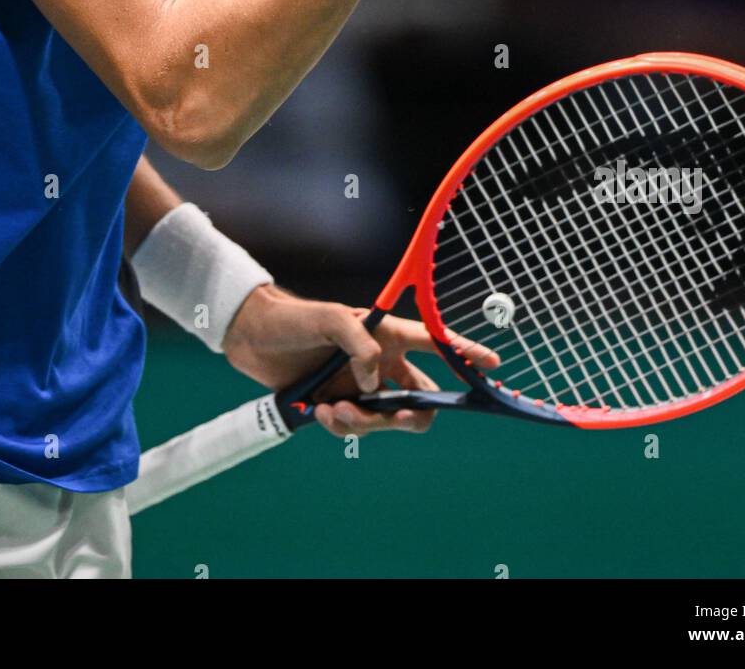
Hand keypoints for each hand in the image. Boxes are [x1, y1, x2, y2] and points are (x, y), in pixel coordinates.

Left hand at [221, 284, 499, 436]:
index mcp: (388, 335)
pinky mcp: (339, 403)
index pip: (436, 344)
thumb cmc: (294, 317)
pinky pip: (355, 427)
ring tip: (331, 409)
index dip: (466, 353)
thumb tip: (373, 385)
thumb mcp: (331, 320)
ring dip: (365, 423)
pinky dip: (341, 427)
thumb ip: (360, 347)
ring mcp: (361, 386)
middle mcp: (381, 363)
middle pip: (421, 398)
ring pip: (387, 419)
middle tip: (395, 415)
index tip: (492, 365)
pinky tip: (319, 412)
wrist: (252, 337)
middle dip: (411, 415)